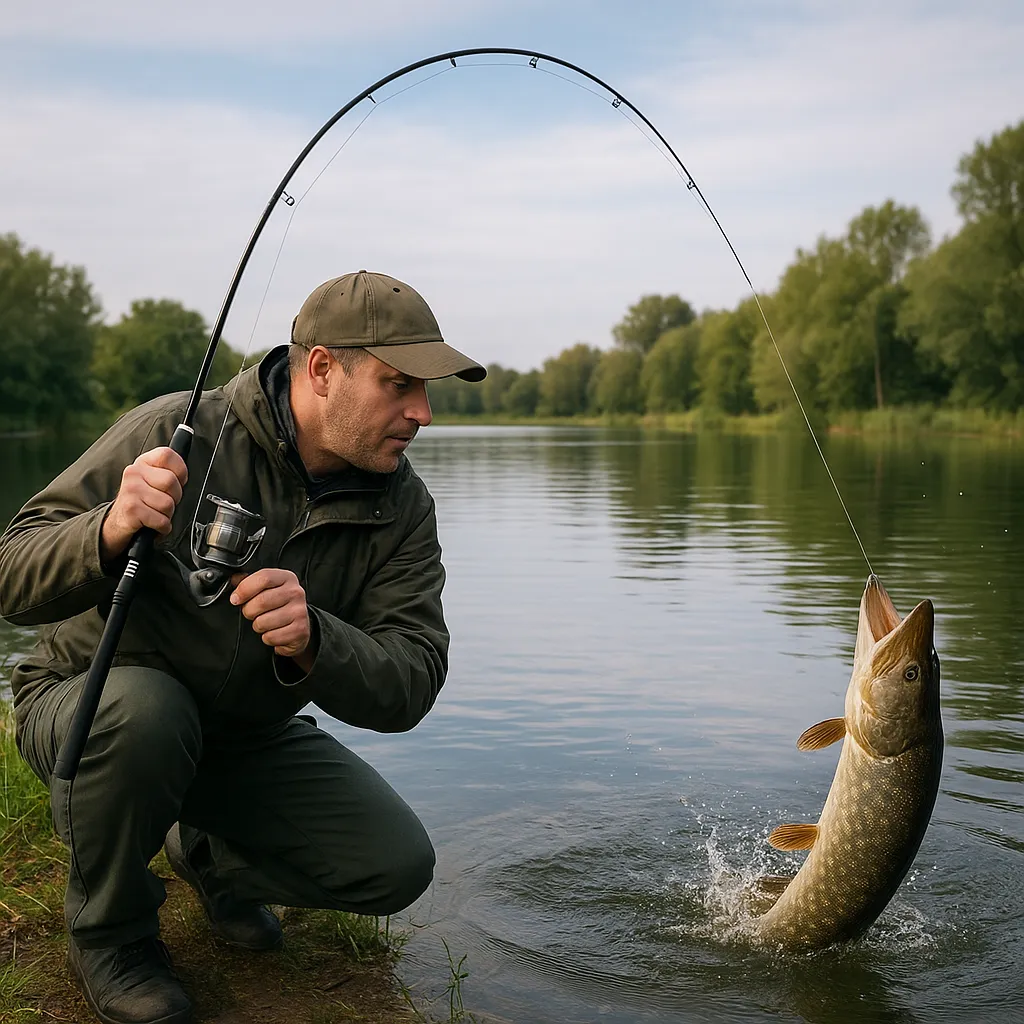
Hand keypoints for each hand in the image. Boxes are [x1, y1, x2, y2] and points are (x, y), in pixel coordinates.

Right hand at [101, 446, 187, 562]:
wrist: (118, 522)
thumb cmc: (143, 501)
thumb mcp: (153, 480)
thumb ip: (169, 472)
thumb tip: (184, 475)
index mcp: (143, 462)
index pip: (167, 455)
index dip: (180, 471)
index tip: (178, 482)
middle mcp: (134, 472)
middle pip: (171, 481)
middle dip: (175, 497)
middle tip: (165, 503)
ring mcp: (130, 490)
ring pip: (167, 503)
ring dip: (168, 514)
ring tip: (157, 513)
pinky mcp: (131, 509)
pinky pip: (161, 520)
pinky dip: (163, 526)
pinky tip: (154, 524)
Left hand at [230, 569, 313, 668]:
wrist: (298, 626)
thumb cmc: (278, 605)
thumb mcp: (267, 588)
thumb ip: (249, 582)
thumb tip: (232, 579)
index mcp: (286, 578)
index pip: (263, 578)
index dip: (244, 589)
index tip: (236, 599)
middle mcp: (296, 593)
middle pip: (261, 601)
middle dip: (249, 611)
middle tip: (252, 613)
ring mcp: (299, 612)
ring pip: (263, 622)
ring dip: (258, 626)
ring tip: (266, 623)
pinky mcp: (300, 631)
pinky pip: (271, 637)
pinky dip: (268, 638)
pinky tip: (275, 632)